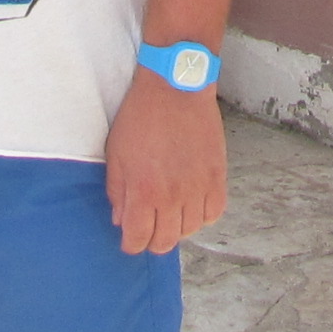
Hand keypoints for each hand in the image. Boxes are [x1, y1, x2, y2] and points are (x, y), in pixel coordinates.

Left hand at [104, 76, 225, 254]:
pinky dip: (202, 215)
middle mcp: (173, 196)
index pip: (138, 240)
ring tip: (170, 212)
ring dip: (178, 227)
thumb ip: (118, 192)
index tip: (131, 236)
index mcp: (144, 192)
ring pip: (190, 230)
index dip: (132, 243)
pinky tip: (192, 204)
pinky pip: (213, 212)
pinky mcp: (217, 176)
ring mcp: (198, 187)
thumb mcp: (116, 154)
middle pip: (165, 242)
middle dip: (153, 240)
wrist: (176, 88)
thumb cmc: (141, 117)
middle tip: (149, 227)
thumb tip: (121, 220)